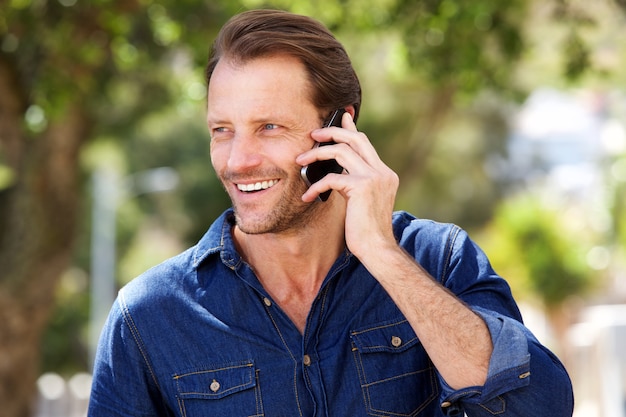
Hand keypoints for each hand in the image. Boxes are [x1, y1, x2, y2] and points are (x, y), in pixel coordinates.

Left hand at [296, 112, 399, 259]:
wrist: (378, 249)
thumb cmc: (366, 231)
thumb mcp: (364, 203)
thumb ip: (356, 184)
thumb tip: (339, 173)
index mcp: (384, 174)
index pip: (365, 143)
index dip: (351, 129)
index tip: (341, 117)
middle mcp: (382, 172)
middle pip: (355, 139)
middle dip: (331, 132)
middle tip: (313, 135)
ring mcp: (374, 178)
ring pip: (341, 151)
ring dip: (317, 154)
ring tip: (300, 161)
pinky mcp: (362, 187)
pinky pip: (331, 178)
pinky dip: (316, 185)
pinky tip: (308, 196)